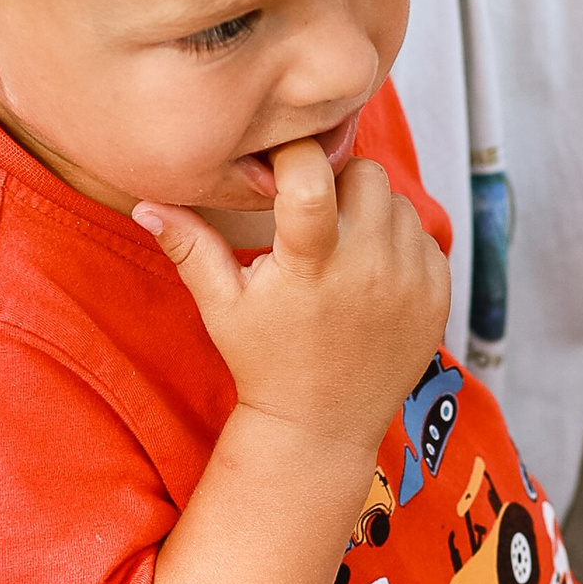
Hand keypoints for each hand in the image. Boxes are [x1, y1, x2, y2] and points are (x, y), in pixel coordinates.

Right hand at [139, 146, 448, 463]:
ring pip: (399, 201)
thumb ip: (189, 246)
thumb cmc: (264, 361)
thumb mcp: (221, 305)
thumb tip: (145, 203)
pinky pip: (425, 237)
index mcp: (311, 265)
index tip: (283, 171)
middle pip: (366, 173)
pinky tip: (369, 274)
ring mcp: (410, 282)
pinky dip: (399, 244)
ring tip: (341, 247)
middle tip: (315, 214)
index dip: (295, 159)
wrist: (321, 425)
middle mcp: (368, 268)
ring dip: (371, 212)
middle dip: (338, 182)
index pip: (312, 176)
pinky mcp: (438, 295)